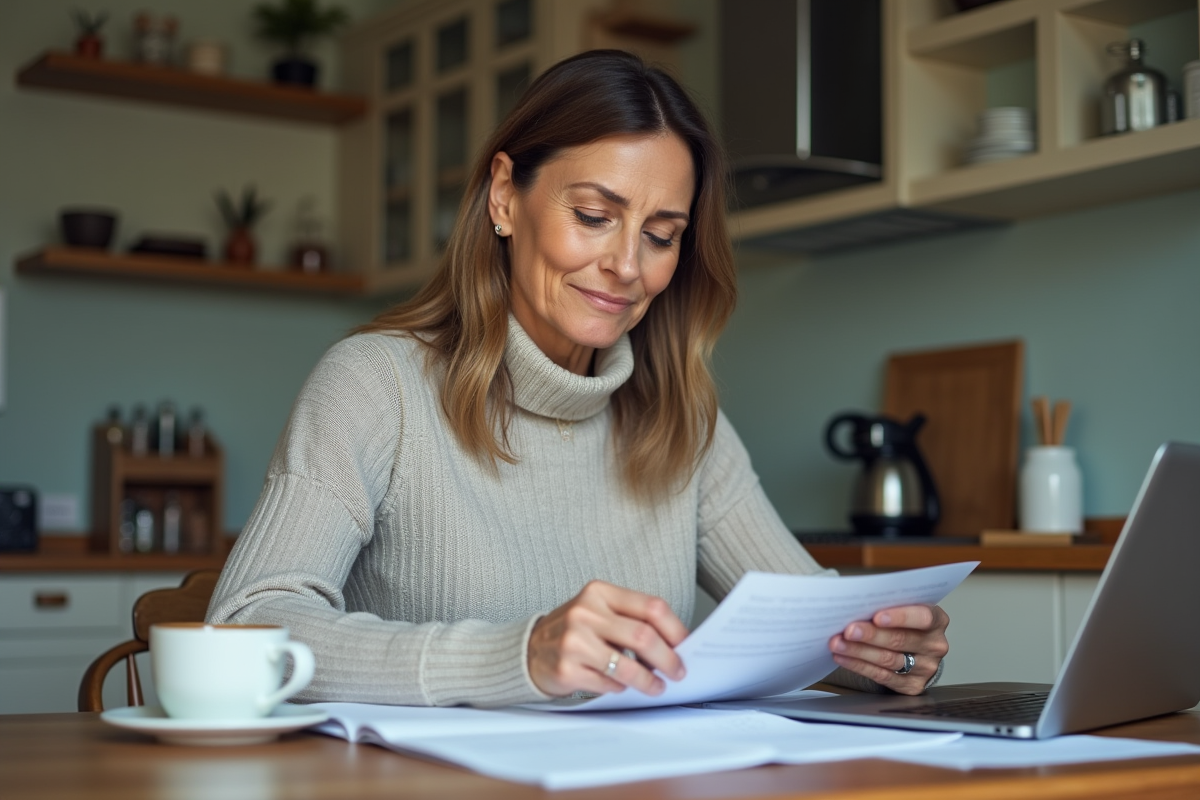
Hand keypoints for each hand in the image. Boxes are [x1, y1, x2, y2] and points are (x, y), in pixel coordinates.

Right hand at [528, 580, 687, 697]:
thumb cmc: (574, 631)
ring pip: (627, 666)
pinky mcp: (566, 668)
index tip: (686, 645)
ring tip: (656, 686)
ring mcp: (574, 641)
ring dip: (648, 680)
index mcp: (599, 592)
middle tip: (678, 671)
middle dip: (668, 659)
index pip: (651, 607)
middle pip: (643, 636)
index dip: (675, 629)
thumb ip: (632, 620)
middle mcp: (585, 612)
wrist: (529, 649)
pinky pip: (608, 683)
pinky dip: (621, 688)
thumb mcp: (599, 612)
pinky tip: (621, 685)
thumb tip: (674, 644)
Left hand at [828, 604, 949, 694]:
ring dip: (859, 651)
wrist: (917, 651)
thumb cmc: (905, 622)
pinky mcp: (912, 686)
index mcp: (937, 620)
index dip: (900, 617)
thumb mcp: (905, 608)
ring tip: (838, 644)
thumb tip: (857, 603)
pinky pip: (882, 676)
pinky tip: (842, 657)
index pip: (923, 617)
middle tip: (848, 630)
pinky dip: (859, 665)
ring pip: (888, 660)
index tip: (877, 616)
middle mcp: (935, 645)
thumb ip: (889, 605)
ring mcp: (925, 668)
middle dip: (871, 635)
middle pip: (900, 640)